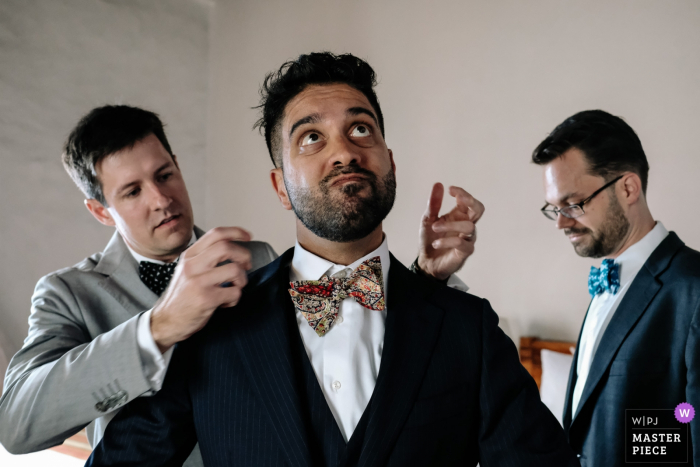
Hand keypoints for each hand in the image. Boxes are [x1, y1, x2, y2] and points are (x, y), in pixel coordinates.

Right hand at [150, 227, 252, 352]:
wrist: (166, 321)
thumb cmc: (182, 296)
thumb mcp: (188, 270)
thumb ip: (205, 258)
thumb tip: (233, 250)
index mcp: (189, 256)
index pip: (216, 234)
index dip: (236, 232)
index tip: (248, 236)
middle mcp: (192, 265)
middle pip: (227, 248)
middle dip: (244, 255)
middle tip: (247, 265)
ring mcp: (199, 282)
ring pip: (234, 270)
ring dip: (242, 280)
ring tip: (235, 287)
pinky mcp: (206, 299)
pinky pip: (234, 292)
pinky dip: (235, 298)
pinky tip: (226, 302)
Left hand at [417, 183, 483, 280]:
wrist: (427, 262)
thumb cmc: (430, 239)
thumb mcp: (428, 219)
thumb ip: (434, 204)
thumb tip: (438, 184)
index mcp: (459, 215)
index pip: (468, 200)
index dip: (462, 193)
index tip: (450, 189)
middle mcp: (466, 225)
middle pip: (479, 209)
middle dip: (471, 202)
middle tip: (458, 199)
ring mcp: (467, 238)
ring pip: (469, 227)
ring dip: (450, 225)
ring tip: (434, 227)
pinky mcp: (465, 252)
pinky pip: (462, 243)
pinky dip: (447, 241)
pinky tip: (436, 243)